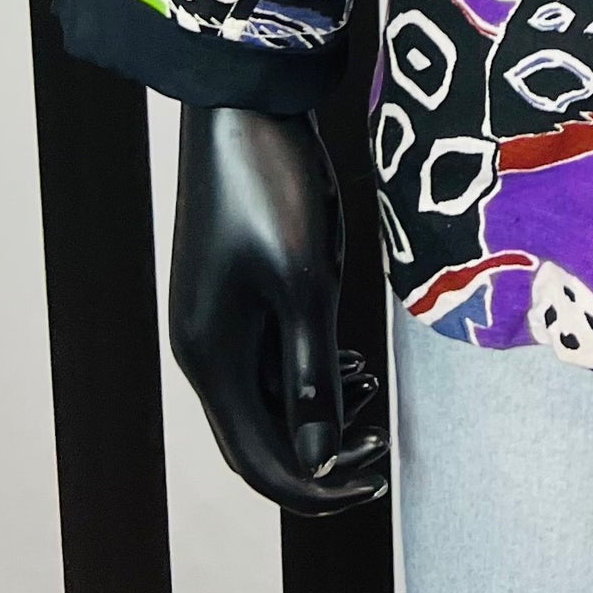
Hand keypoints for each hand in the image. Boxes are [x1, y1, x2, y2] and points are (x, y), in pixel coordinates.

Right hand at [169, 105, 389, 514]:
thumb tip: (318, 458)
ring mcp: (221, 322)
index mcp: (214, 359)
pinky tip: (357, 362)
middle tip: (383, 454)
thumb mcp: (304, 283)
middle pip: (260, 438)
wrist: (244, 106)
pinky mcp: (240, 293)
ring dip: (322, 414)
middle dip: (320, 458)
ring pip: (271, 398)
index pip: (258, 458)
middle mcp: (209, 351)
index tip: (373, 485)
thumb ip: (314, 374)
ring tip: (379, 399)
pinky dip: (315, 374)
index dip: (315, 486)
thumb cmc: (272, 189)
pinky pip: (273, 358)